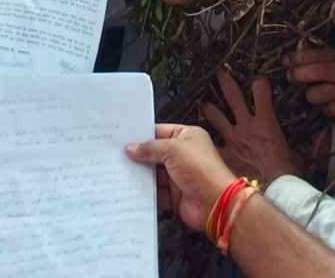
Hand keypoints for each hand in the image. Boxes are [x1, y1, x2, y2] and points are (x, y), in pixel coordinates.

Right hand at [123, 124, 237, 231]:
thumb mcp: (174, 150)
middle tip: (118, 157)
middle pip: (154, 154)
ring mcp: (178, 176)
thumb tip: (132, 148)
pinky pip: (155, 193)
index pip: (159, 132)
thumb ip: (150, 148)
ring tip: (121, 173)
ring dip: (140, 176)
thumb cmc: (203, 171)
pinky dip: (145, 193)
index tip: (124, 139)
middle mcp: (183, 155)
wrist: (216, 203)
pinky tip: (132, 191)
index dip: (142, 136)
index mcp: (187, 137)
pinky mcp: (174, 195)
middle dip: (138, 157)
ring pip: (153, 174)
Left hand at [203, 72, 300, 185]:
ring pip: (215, 116)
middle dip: (226, 83)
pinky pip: (207, 144)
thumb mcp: (299, 156)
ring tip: (204, 104)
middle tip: (220, 74)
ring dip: (209, 109)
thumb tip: (320, 140)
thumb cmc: (287, 176)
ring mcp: (231, 140)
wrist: (272, 192)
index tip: (259, 80)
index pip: (262, 92)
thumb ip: (301, 146)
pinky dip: (200, 141)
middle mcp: (246, 127)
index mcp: (266, 123)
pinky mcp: (221, 155)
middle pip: (233, 97)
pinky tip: (194, 138)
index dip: (260, 84)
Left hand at [285, 48, 334, 122]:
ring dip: (311, 95)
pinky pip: (330, 110)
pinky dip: (326, 109)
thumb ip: (327, 60)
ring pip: (320, 93)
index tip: (285, 60)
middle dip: (299, 73)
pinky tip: (330, 106)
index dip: (299, 57)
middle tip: (290, 76)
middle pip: (319, 71)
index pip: (321, 54)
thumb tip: (296, 55)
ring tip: (313, 94)